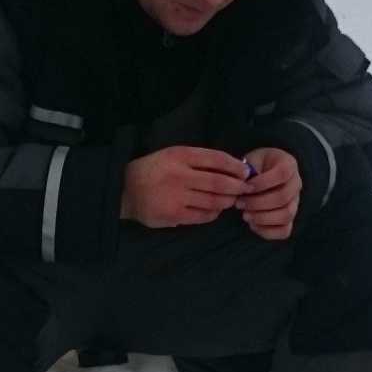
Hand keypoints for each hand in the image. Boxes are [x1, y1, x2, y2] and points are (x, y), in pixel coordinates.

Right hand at [120, 146, 248, 227]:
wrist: (126, 190)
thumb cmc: (155, 170)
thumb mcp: (174, 156)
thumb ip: (199, 160)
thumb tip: (233, 168)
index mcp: (180, 155)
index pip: (216, 158)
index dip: (236, 166)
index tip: (246, 172)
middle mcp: (179, 175)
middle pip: (219, 182)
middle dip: (237, 187)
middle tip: (245, 190)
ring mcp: (176, 197)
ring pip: (214, 201)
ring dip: (227, 201)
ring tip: (231, 200)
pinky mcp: (174, 215)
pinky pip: (203, 216)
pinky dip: (214, 214)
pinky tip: (214, 210)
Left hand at [239, 145, 301, 240]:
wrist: (259, 174)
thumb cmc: (254, 166)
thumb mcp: (251, 160)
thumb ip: (247, 170)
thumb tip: (242, 186)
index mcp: (288, 164)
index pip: (282, 174)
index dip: (263, 182)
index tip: (245, 187)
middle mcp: (296, 184)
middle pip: (283, 198)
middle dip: (257, 203)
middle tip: (239, 203)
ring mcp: (295, 203)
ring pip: (285, 216)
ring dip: (262, 218)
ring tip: (245, 215)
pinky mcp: (289, 219)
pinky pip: (284, 231)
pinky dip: (266, 231)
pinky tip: (253, 224)